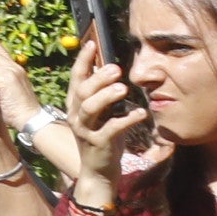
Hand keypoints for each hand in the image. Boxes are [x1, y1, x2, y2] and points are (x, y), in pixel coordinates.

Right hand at [66, 47, 153, 181]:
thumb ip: (103, 96)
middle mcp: (76, 115)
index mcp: (75, 105)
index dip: (83, 60)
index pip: (76, 78)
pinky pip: (110, 129)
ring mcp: (85, 130)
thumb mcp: (101, 115)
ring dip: (106, 96)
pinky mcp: (97, 144)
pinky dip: (126, 120)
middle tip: (117, 68)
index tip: (92, 43)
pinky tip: (141, 114)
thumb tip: (111, 70)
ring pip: (90, 108)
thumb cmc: (103, 139)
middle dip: (98, 77)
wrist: (98, 173)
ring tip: (123, 89)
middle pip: (83, 91)